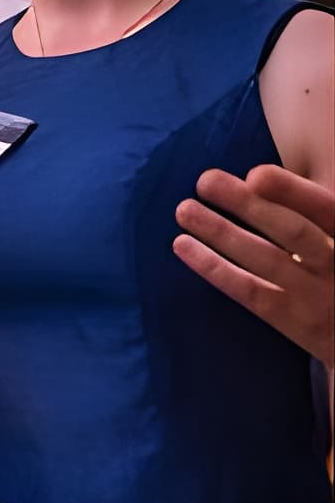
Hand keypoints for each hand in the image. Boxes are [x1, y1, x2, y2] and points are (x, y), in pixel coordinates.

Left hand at [175, 165, 334, 365]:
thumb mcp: (332, 236)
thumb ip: (309, 214)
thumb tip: (255, 176)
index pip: (325, 209)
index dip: (292, 192)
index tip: (255, 175)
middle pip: (295, 233)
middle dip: (249, 206)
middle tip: (205, 181)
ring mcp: (322, 299)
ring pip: (269, 260)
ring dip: (222, 232)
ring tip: (184, 210)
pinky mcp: (301, 327)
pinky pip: (253, 293)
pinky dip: (215, 268)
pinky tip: (183, 245)